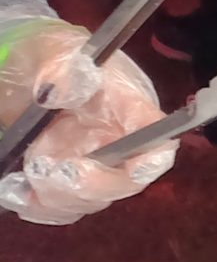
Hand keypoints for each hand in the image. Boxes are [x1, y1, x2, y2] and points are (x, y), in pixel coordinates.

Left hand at [0, 16, 174, 225]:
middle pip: (124, 182)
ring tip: (23, 173)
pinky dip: (35, 206)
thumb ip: (64, 67)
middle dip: (88, 185)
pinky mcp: (64, 182)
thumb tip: (70, 84)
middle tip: (44, 167)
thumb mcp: (53, 51)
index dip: (154, 159)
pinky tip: (14, 187)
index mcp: (128, 107)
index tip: (135, 169)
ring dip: (54, 197)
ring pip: (88, 202)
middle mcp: (118, 142)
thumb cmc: (47, 55)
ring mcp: (91, 165)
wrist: (23, 73)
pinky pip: (59, 209)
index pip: (157, 138)